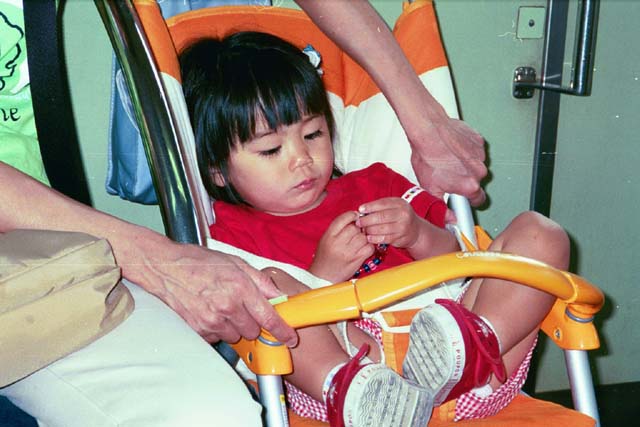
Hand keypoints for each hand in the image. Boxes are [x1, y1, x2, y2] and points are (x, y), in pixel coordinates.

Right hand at [126, 239, 297, 346]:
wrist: (165, 268)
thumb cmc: (200, 262)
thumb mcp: (236, 263)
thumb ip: (261, 281)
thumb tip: (279, 296)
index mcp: (240, 288)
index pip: (268, 317)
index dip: (282, 331)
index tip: (290, 338)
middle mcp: (227, 306)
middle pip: (253, 331)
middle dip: (253, 323)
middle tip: (242, 308)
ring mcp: (211, 320)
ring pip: (236, 336)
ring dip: (235, 327)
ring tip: (223, 308)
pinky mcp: (198, 329)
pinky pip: (217, 337)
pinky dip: (217, 329)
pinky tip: (210, 313)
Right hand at [309, 211, 374, 281]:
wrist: (323, 277)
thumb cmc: (325, 257)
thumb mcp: (325, 239)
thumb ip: (337, 229)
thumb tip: (355, 218)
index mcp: (328, 236)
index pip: (343, 219)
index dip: (351, 215)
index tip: (355, 216)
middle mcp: (338, 243)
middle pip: (355, 227)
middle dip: (358, 228)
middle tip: (358, 232)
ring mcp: (348, 252)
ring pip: (364, 237)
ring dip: (364, 238)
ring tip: (359, 241)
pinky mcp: (357, 260)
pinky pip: (369, 248)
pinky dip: (369, 246)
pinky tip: (364, 248)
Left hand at [356, 197, 421, 247]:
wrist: (416, 230)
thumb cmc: (399, 217)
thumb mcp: (393, 207)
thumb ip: (379, 207)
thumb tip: (362, 210)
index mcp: (400, 203)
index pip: (382, 204)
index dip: (370, 207)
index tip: (360, 210)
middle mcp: (403, 214)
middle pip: (381, 216)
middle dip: (367, 220)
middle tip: (358, 222)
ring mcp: (403, 226)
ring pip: (382, 229)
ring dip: (370, 230)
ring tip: (363, 230)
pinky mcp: (401, 238)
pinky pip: (384, 238)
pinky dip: (375, 238)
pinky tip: (369, 238)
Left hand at [409, 117, 487, 205]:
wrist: (428, 130)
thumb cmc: (427, 155)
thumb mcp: (430, 187)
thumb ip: (442, 207)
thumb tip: (449, 219)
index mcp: (470, 185)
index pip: (478, 200)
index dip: (467, 199)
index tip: (460, 197)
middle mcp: (479, 171)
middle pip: (476, 182)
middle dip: (465, 180)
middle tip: (448, 174)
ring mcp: (480, 154)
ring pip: (475, 165)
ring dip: (465, 164)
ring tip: (448, 159)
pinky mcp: (478, 140)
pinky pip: (474, 150)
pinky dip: (466, 150)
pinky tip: (452, 149)